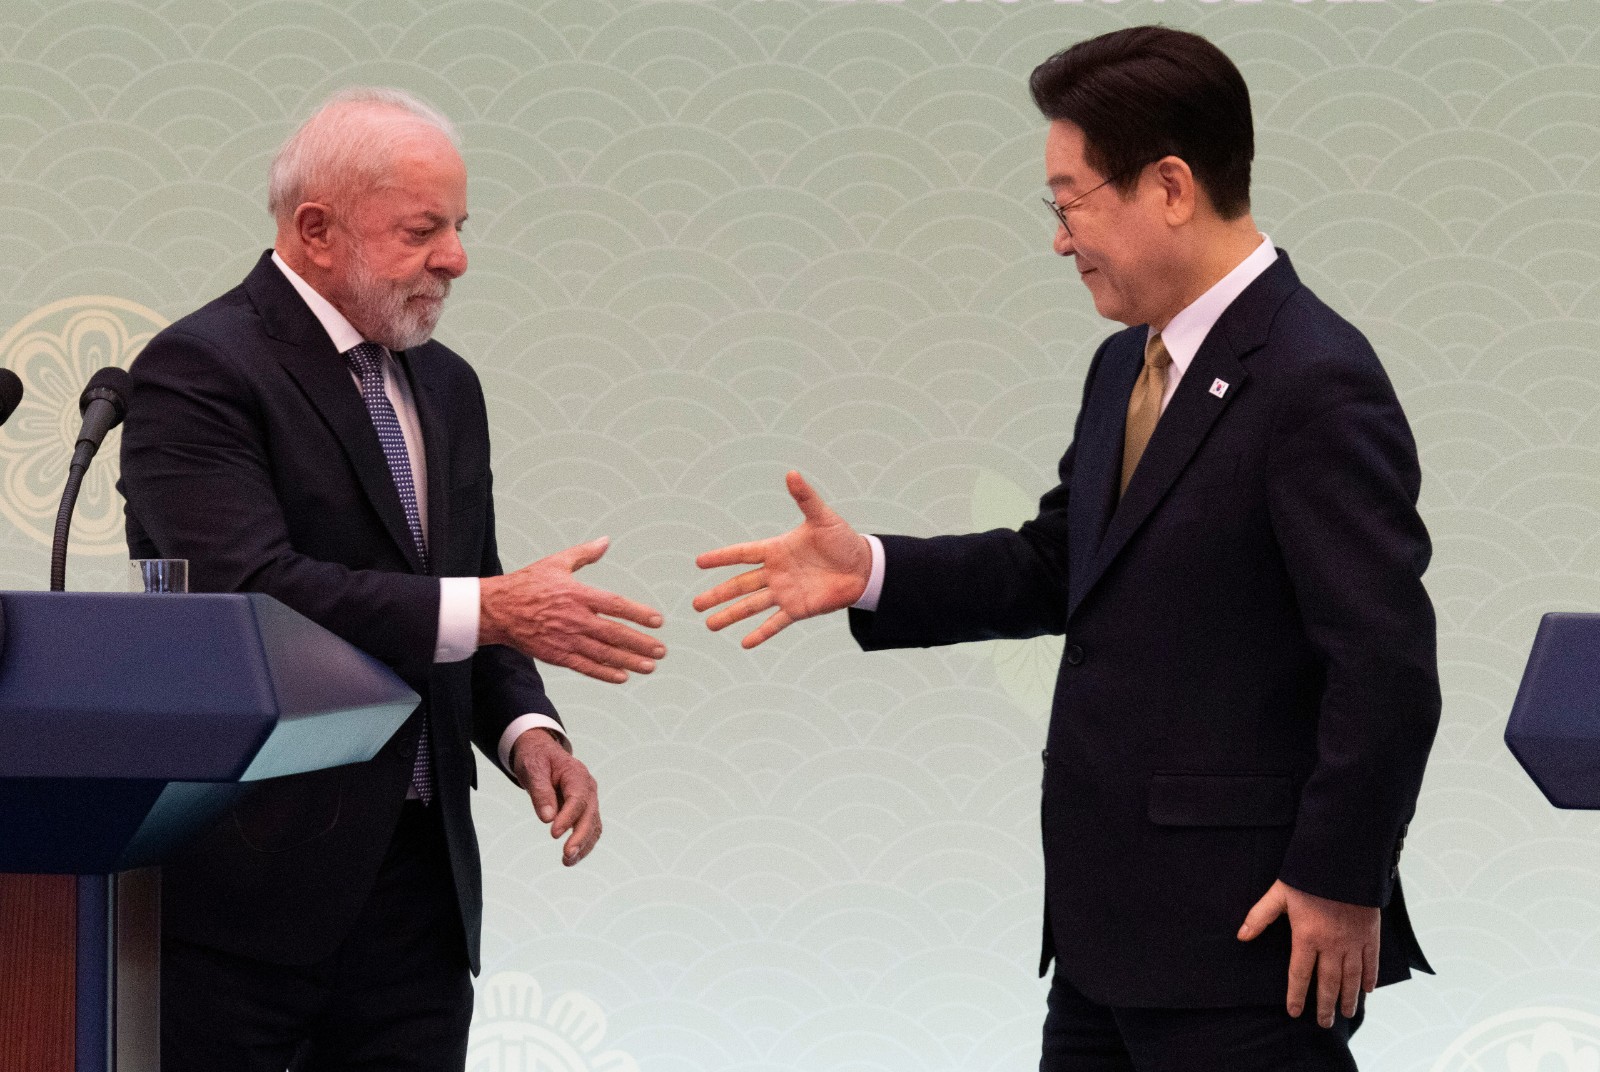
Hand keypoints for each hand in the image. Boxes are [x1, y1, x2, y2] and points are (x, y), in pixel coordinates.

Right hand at [480, 536, 664, 683]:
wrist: (496, 610)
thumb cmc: (526, 584)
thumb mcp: (556, 563)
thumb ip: (584, 554)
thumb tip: (605, 541)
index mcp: (577, 594)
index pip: (615, 605)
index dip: (639, 614)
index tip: (658, 621)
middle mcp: (574, 618)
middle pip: (615, 633)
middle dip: (641, 643)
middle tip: (661, 650)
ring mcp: (565, 639)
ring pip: (604, 653)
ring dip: (629, 661)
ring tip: (650, 666)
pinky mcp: (556, 655)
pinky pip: (585, 666)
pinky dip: (604, 673)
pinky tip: (623, 676)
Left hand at [510, 729, 599, 865]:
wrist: (542, 754)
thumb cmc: (537, 759)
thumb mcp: (533, 770)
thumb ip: (541, 792)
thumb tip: (547, 818)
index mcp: (577, 775)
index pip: (577, 799)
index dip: (568, 817)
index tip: (554, 834)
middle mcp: (588, 788)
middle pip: (590, 814)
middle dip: (581, 836)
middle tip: (567, 854)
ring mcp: (589, 800)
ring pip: (593, 825)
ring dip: (584, 845)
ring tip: (567, 861)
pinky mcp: (584, 811)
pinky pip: (589, 829)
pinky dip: (584, 844)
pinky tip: (572, 858)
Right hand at [693, 471, 872, 647]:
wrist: (864, 567)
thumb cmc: (842, 539)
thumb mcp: (822, 518)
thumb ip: (805, 498)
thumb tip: (792, 474)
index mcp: (776, 550)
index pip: (742, 554)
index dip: (722, 558)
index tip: (699, 562)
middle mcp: (775, 573)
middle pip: (739, 585)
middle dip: (717, 594)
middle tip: (695, 604)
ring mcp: (784, 593)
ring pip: (751, 606)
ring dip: (730, 615)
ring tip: (709, 625)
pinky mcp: (798, 609)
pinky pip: (776, 622)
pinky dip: (761, 633)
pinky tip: (744, 643)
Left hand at [1238, 879, 1378, 1027]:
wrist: (1344, 861)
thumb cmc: (1309, 876)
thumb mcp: (1279, 893)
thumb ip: (1260, 916)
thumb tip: (1241, 935)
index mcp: (1307, 937)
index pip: (1299, 974)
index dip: (1297, 996)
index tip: (1295, 1012)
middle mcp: (1332, 945)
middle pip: (1329, 983)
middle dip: (1326, 1005)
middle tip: (1324, 1023)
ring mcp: (1353, 941)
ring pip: (1352, 978)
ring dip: (1349, 998)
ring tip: (1347, 1013)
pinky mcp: (1370, 934)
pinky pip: (1371, 962)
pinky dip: (1370, 978)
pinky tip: (1368, 990)